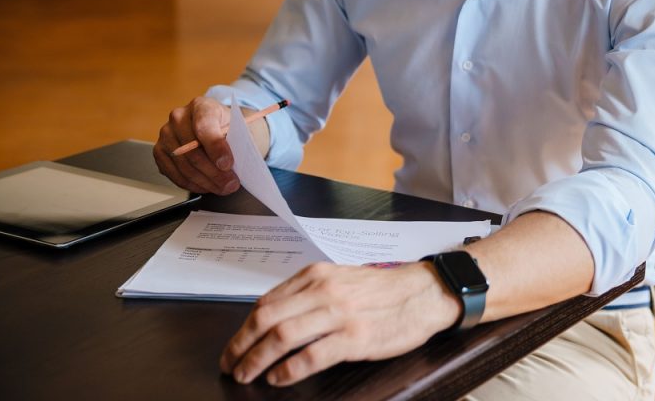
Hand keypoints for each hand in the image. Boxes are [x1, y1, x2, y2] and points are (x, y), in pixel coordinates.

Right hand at [153, 96, 239, 194]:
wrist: (214, 126)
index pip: (204, 126)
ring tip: (222, 187)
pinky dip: (192, 184)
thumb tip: (235, 164)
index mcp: (200, 106)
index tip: (227, 164)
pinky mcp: (159, 152)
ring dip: (205, 182)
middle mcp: (178, 117)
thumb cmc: (226, 127)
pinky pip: (174, 174)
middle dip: (214, 172)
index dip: (215, 147)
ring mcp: (166, 135)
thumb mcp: (238, 127)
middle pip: (192, 150)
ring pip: (183, 165)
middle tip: (230, 184)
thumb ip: (237, 142)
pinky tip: (207, 186)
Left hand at [221, 262, 460, 385]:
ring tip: (246, 375)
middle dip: (241, 346)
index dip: (243, 328)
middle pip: (267, 319)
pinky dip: (288, 371)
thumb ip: (309, 293)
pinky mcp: (355, 338)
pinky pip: (311, 356)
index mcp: (317, 275)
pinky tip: (278, 379)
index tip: (234, 347)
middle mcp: (324, 291)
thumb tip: (273, 316)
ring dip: (257, 360)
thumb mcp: (341, 279)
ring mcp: (339, 314)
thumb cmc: (383, 290)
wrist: (424, 293)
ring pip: (282, 337)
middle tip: (230, 365)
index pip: (267, 302)